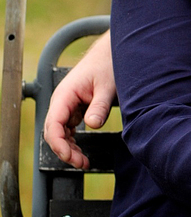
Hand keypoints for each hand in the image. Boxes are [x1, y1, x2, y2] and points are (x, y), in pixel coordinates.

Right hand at [43, 32, 116, 170]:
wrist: (111, 53)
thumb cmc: (108, 65)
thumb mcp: (107, 86)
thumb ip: (100, 106)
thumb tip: (92, 125)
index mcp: (65, 95)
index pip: (53, 124)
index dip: (59, 143)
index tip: (70, 156)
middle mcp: (62, 101)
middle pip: (54, 132)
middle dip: (64, 150)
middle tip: (82, 163)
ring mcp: (67, 105)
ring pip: (60, 133)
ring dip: (69, 148)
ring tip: (83, 162)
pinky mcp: (74, 108)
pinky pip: (68, 129)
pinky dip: (73, 141)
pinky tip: (81, 151)